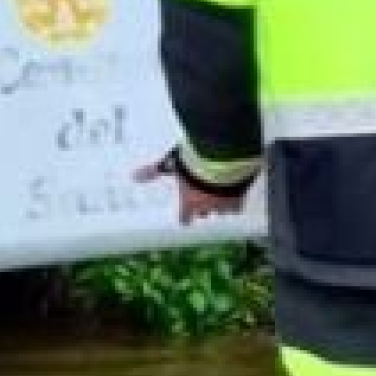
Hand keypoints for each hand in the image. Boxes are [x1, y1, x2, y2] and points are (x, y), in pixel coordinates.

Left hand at [135, 151, 249, 223]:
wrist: (223, 156)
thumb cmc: (193, 162)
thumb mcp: (170, 164)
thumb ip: (153, 171)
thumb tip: (132, 176)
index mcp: (189, 202)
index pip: (185, 218)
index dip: (184, 217)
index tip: (185, 218)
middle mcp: (208, 206)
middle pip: (206, 214)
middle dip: (204, 209)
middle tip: (204, 201)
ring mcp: (227, 201)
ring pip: (225, 209)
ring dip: (223, 203)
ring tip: (223, 194)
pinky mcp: (243, 192)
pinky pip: (240, 198)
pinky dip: (238, 193)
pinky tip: (238, 185)